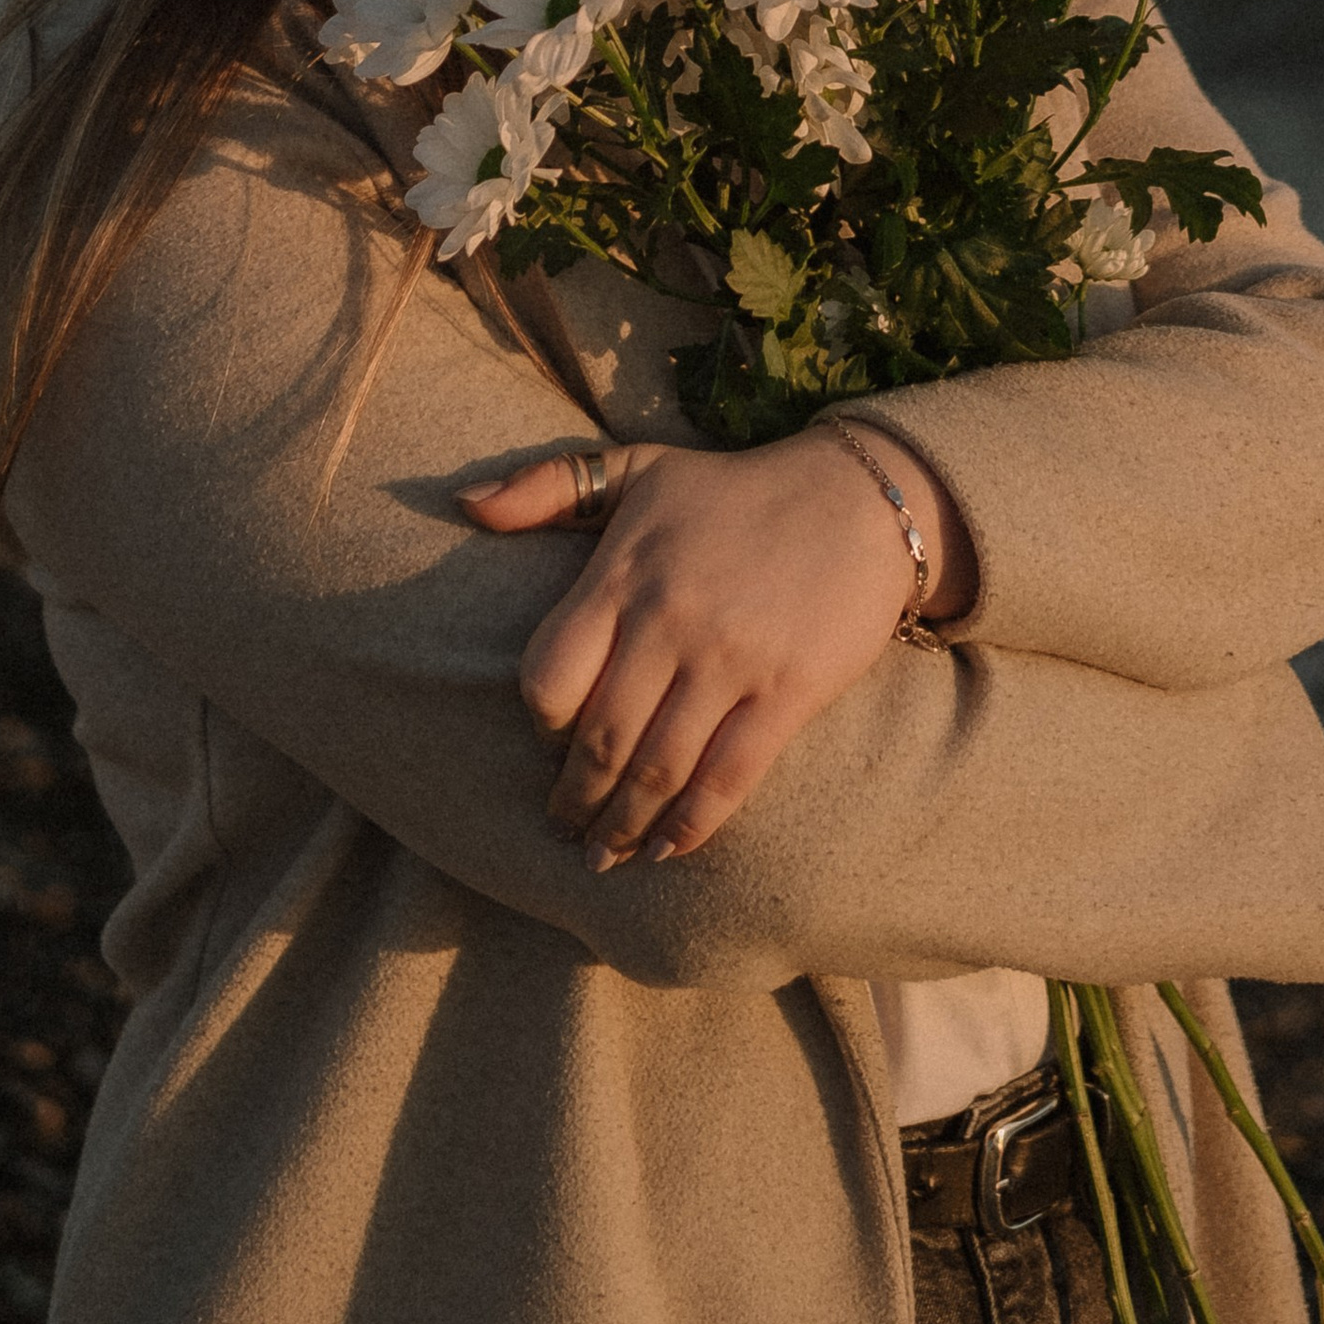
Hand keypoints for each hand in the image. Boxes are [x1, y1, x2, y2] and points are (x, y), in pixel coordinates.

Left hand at [462, 426, 975, 871]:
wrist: (860, 498)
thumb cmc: (734, 490)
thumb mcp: (638, 469)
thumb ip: (547, 485)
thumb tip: (463, 505)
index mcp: (624, 572)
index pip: (550, 676)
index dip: (541, 723)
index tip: (549, 743)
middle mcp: (670, 618)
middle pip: (601, 738)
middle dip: (575, 798)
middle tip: (564, 828)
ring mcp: (730, 659)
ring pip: (658, 768)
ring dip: (624, 825)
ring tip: (605, 854)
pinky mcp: (787, 691)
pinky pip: (728, 777)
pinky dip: (692, 824)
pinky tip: (669, 848)